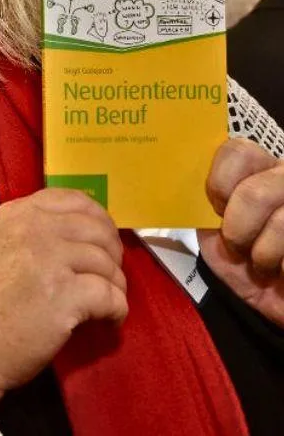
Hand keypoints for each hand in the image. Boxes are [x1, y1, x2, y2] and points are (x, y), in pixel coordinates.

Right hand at [0, 189, 126, 411]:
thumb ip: (31, 230)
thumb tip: (80, 234)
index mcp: (16, 213)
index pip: (73, 200)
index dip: (98, 219)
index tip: (103, 240)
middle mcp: (33, 228)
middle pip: (96, 229)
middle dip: (113, 253)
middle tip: (110, 275)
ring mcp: (49, 259)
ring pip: (106, 262)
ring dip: (115, 284)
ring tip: (108, 303)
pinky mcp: (64, 294)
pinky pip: (110, 295)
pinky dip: (117, 309)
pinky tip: (110, 319)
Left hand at [198, 138, 283, 326]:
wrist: (271, 298)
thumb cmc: (240, 260)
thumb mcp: (212, 227)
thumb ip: (202, 200)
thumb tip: (176, 179)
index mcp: (259, 168)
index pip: (237, 150)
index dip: (220, 183)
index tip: (216, 209)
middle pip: (255, 192)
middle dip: (237, 229)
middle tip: (238, 245)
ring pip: (281, 223)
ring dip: (262, 255)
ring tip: (263, 262)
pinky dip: (283, 271)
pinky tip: (283, 271)